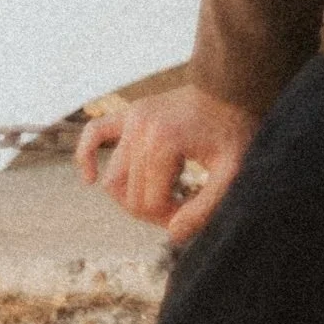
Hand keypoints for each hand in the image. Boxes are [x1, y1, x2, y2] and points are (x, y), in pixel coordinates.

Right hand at [76, 80, 256, 246]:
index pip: (150, 203)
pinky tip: (90, 178)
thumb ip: (205, 207)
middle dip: (154, 211)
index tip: (193, 213)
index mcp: (164, 143)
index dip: (170, 218)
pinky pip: (95, 133)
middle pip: (130, 195)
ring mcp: (132, 119)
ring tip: (162, 197)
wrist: (232, 88)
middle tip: (182, 210)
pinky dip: (87, 156)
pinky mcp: (130, 113)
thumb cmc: (236, 130)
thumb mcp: (232, 172)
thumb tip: (173, 235)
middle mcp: (141, 130)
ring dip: (133, 196)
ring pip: (114, 177)